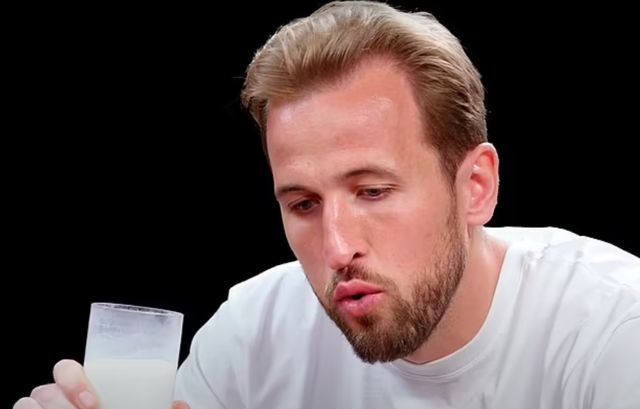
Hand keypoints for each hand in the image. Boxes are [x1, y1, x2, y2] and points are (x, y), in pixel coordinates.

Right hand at [13, 359, 190, 408]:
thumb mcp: (140, 407)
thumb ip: (159, 406)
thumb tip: (180, 406)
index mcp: (80, 384)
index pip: (64, 369)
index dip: (73, 381)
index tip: (94, 402)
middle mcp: (54, 398)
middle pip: (44, 390)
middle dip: (61, 401)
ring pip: (27, 405)